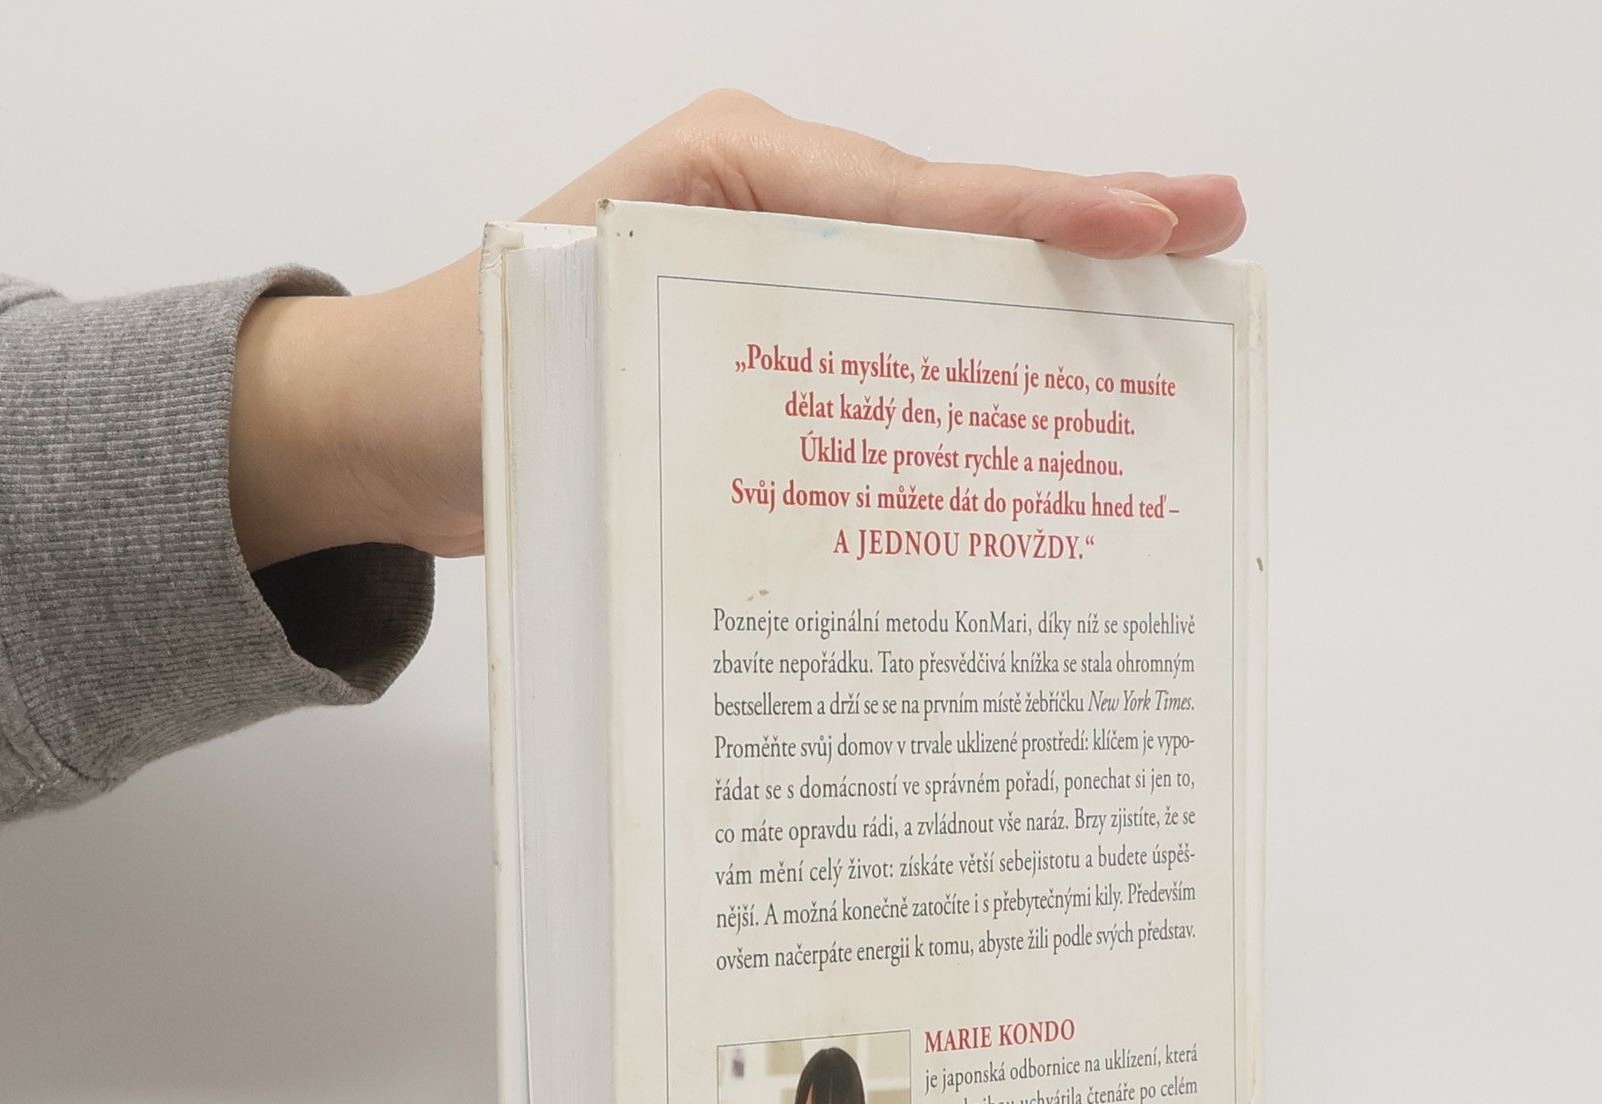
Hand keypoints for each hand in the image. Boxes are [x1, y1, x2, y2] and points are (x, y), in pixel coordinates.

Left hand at [229, 89, 1244, 568]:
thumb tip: (860, 430)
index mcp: (726, 175)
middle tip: (1215, 228)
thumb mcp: (578, 352)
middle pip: (951, 216)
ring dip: (1044, 294)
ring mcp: (768, 271)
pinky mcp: (765, 342)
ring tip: (1164, 301)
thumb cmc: (462, 380)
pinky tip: (1036, 391)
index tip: (1151, 224)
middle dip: (1083, 224)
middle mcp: (761, 206)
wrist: (386, 430)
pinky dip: (966, 360)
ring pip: (934, 278)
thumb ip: (710, 355)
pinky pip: (886, 342)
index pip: (911, 194)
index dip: (1037, 213)